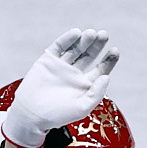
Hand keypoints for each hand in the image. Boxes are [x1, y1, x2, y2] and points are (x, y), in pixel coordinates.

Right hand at [5, 29, 118, 147]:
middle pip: (89, 55)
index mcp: (86, 84)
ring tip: (91, 33)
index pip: (101, 68)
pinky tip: (76, 33)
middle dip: (97, 45)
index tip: (115, 51)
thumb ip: (96, 93)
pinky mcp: (47, 60)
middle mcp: (75, 73)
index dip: (108, 60)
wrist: (31, 114)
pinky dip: (67, 40)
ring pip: (75, 49)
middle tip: (103, 35)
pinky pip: (59, 47)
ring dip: (84, 40)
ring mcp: (62, 66)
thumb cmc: (58, 115)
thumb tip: (106, 76)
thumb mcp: (82, 107)